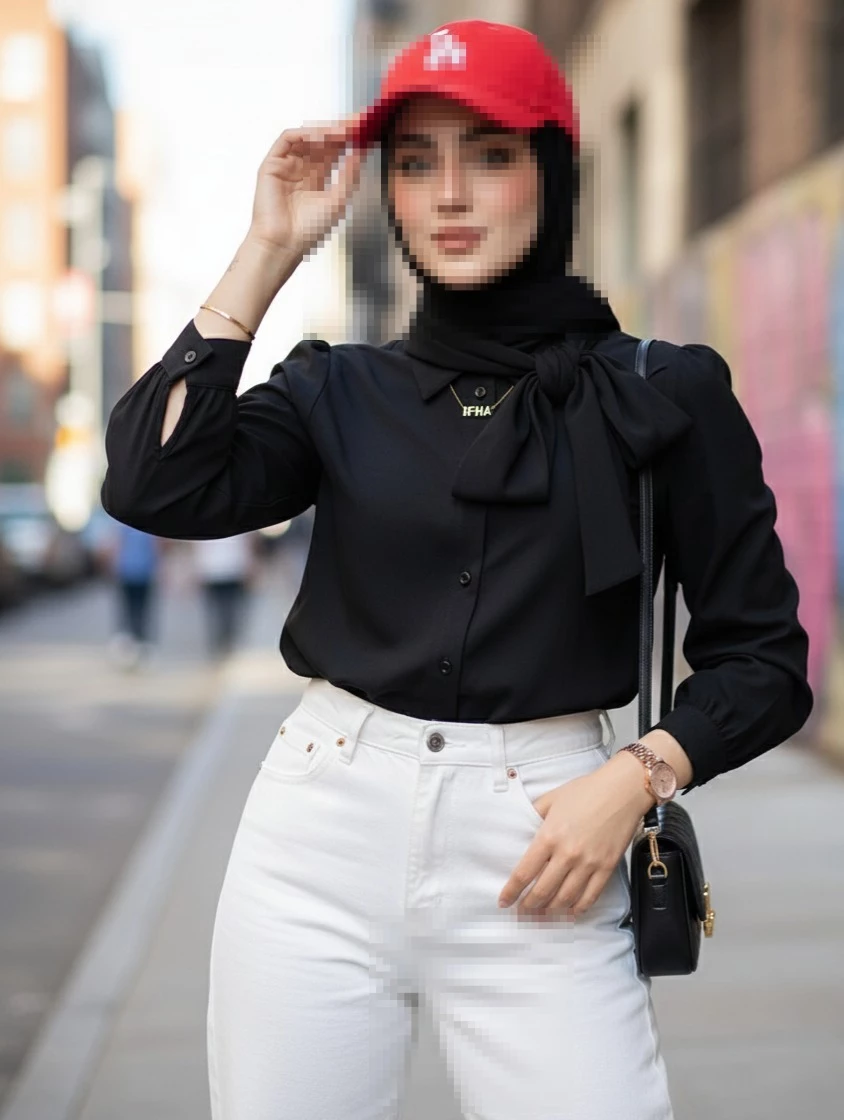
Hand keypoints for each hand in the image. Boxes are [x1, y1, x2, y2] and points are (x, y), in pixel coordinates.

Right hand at [248, 116, 363, 257]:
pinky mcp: (272, 163)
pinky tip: (321, 136)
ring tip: (344, 130)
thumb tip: (361, 151)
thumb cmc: (309, 230)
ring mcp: (287, 164)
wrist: (284, 244)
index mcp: (318, 178)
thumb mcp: (338, 200)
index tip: (368, 129)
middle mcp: (302, 168)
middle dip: (341, 129)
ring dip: (326, 130)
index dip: (350, 139)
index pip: (335, 150)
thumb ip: (349, 175)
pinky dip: (305, 133)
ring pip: (307, 137)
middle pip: (322, 140)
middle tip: (360, 122)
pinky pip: (288, 139)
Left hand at [497, 753, 655, 918]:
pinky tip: (570, 912)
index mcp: (549, 836)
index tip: (504, 901)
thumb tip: (522, 829)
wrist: (622, 790)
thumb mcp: (551, 799)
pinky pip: (591, 896)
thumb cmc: (585, 790)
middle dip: (529, 905)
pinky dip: (578, 908)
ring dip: (551, 910)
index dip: (511, 892)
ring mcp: (589, 863)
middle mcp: (567, 854)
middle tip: (522, 911)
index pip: (524, 873)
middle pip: (543, 891)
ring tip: (543, 913)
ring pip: (565, 898)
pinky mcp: (607, 868)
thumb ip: (534, 815)